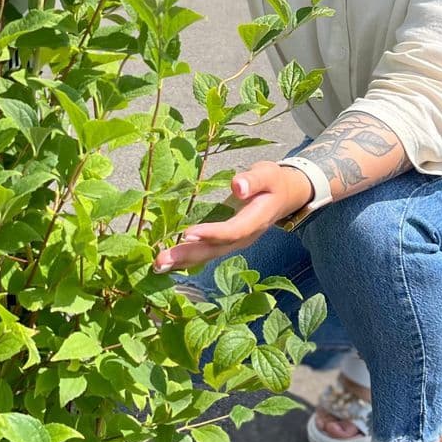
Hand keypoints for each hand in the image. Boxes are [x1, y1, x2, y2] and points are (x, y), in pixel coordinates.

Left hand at [152, 162, 315, 273]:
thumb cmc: (273, 182)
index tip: (188, 234)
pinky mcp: (225, 243)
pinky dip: (185, 258)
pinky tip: (166, 263)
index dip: (211, 233)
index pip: (232, 230)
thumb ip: (253, 180)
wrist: (284, 197)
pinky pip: (205, 253)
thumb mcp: (268, 174)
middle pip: (215, 249)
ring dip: (182, 262)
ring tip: (157, 266)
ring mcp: (234, 243)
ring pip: (208, 255)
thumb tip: (237, 186)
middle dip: (188, 255)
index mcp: (255, 220)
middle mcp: (244, 237)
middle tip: (160, 261)